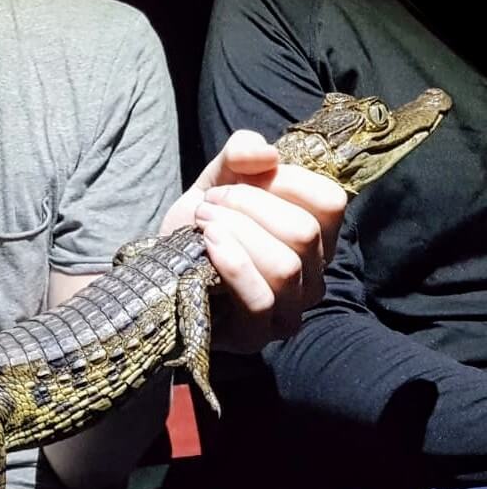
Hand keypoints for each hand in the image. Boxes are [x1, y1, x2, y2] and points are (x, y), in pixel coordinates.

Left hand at [161, 131, 346, 351]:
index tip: (236, 180)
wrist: (159, 265)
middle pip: (303, 231)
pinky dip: (232, 266)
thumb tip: (266, 154)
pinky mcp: (256, 336)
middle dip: (246, 205)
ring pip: (285, 267)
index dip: (280, 180)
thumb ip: (241, 152)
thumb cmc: (201, 222)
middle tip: (209, 206)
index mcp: (316, 234)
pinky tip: (208, 246)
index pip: (329, 201)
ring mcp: (289, 310)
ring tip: (204, 224)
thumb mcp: (218, 177)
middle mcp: (313, 274)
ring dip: (235, 233)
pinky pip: (260, 300)